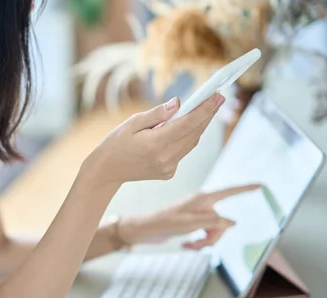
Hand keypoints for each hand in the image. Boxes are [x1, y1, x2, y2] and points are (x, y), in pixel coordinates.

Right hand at [82, 94, 224, 187]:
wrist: (107, 171)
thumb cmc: (116, 143)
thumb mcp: (131, 123)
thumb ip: (157, 114)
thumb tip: (178, 103)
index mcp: (155, 144)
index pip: (187, 124)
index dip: (205, 110)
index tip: (217, 96)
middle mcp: (165, 158)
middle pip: (194, 133)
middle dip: (207, 115)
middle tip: (219, 98)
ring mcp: (168, 168)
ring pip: (192, 143)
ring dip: (200, 126)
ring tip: (208, 108)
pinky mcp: (169, 172)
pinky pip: (183, 151)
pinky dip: (187, 137)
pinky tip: (188, 126)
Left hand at [118, 184, 261, 249]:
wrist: (146, 230)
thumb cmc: (165, 222)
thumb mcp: (191, 223)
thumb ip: (214, 222)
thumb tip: (233, 222)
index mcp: (203, 199)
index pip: (230, 191)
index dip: (245, 189)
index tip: (261, 186)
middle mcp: (202, 204)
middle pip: (223, 222)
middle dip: (214, 237)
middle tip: (198, 244)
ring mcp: (198, 214)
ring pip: (214, 231)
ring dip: (205, 242)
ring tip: (189, 246)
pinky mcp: (192, 224)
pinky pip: (205, 235)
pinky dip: (199, 243)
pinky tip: (186, 245)